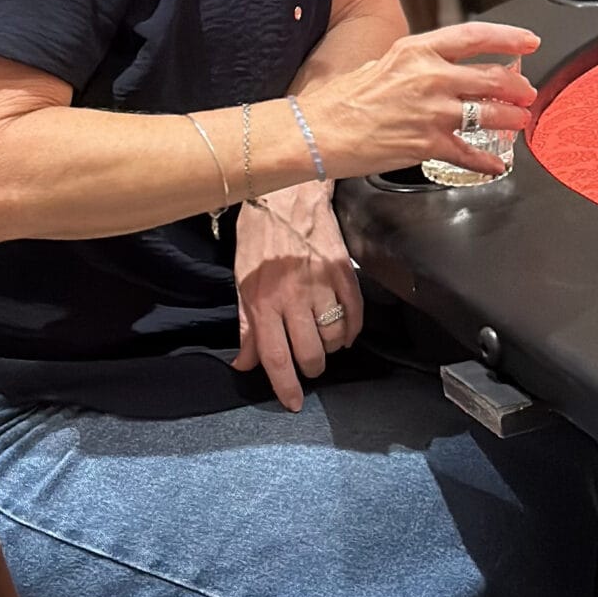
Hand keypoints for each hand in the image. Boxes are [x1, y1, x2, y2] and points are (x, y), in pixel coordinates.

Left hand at [231, 183, 363, 410]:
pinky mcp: (344, 272)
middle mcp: (293, 296)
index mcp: (263, 300)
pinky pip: (355, 315)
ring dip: (329, 347)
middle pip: (310, 353)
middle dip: (310, 368)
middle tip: (306, 363)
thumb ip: (247, 326)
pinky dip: (351, 330)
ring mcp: (322, 284)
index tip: (293, 403)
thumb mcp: (242, 280)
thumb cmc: (260, 235)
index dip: (285, 386)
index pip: (275, 356)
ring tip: (321, 339)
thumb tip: (245, 363)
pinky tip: (342, 331)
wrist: (289, 194)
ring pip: (334, 337)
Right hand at [297, 22, 539, 181]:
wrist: (318, 132)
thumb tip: (439, 68)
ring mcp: (432, 112)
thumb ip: (415, 65)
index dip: (509, 38)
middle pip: (492, 78)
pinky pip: (470, 154)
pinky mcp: (428, 144)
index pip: (474, 36)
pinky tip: (496, 165)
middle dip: (518, 87)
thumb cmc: (341, 100)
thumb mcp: (381, 64)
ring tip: (519, 123)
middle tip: (526, 93)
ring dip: (511, 120)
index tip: (528, 42)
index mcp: (417, 51)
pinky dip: (488, 162)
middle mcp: (430, 78)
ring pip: (489, 114)